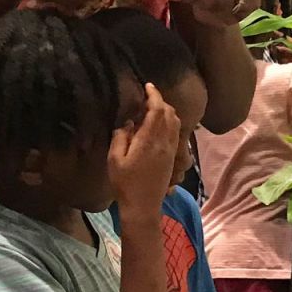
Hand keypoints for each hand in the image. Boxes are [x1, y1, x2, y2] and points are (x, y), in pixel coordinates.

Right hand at [109, 83, 179, 213]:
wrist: (143, 206)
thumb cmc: (125, 183)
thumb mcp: (115, 159)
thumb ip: (121, 136)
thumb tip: (128, 122)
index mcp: (150, 140)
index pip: (158, 110)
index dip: (154, 95)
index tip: (147, 86)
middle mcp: (165, 142)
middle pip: (170, 113)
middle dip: (160, 101)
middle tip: (146, 98)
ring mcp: (171, 150)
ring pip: (175, 123)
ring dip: (166, 112)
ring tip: (151, 111)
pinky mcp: (172, 158)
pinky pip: (176, 133)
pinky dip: (169, 123)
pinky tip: (157, 128)